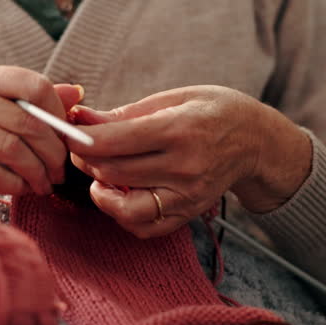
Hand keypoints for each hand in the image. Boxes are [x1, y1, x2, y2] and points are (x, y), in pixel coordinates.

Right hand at [0, 63, 83, 247]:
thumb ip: (30, 101)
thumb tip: (76, 92)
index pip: (32, 84)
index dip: (58, 113)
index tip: (66, 136)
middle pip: (26, 121)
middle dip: (53, 151)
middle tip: (61, 170)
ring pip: (12, 150)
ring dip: (37, 172)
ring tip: (44, 183)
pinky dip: (16, 185)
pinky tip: (22, 189)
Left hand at [68, 85, 311, 238]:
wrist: (258, 142)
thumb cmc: (214, 111)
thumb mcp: (175, 97)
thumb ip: (127, 113)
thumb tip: (83, 118)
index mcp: (179, 129)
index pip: (115, 141)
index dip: (81, 138)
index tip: (67, 130)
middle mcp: (184, 167)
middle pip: (113, 172)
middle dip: (85, 159)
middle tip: (79, 145)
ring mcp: (187, 196)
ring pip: (123, 206)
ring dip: (100, 190)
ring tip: (99, 173)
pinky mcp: (187, 214)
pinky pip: (143, 227)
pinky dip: (122, 214)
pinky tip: (119, 193)